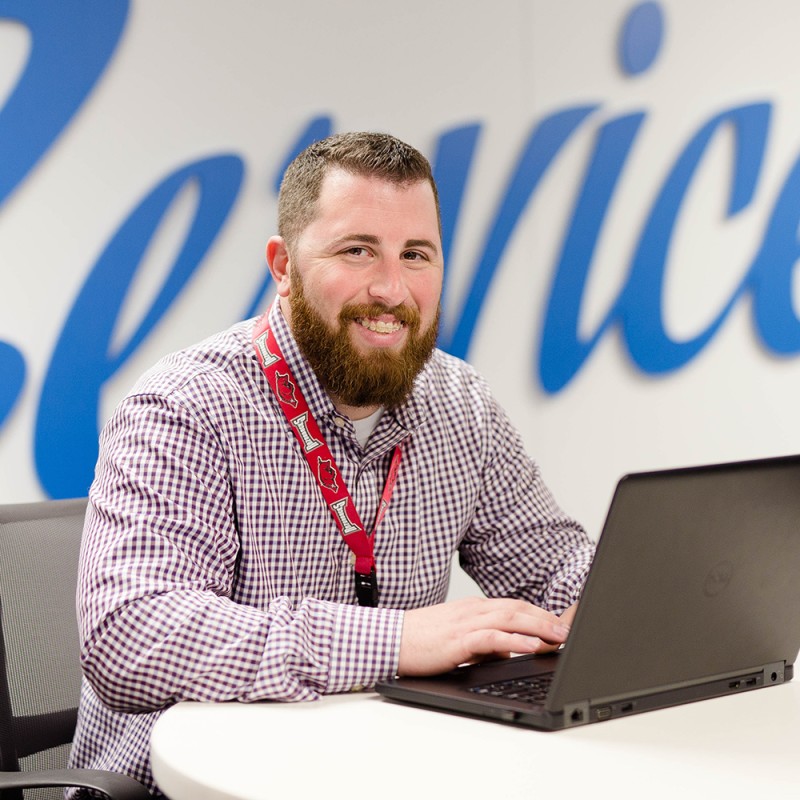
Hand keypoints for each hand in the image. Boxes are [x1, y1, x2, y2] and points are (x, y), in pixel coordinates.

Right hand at [397, 597, 572, 676]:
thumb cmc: (422, 641)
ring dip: (538, 626)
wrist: (391, 640)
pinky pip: (491, 637)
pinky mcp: (458, 639)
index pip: (514, 606)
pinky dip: (513, 640)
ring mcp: (466, 623)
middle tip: (570, 629)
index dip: (540, 614)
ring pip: (509, 618)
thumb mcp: (459, 640)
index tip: (561, 624)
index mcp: (474, 609)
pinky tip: (530, 646)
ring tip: (559, 636)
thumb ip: (485, 643)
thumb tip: (508, 652)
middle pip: (517, 609)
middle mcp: (474, 611)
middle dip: (546, 618)